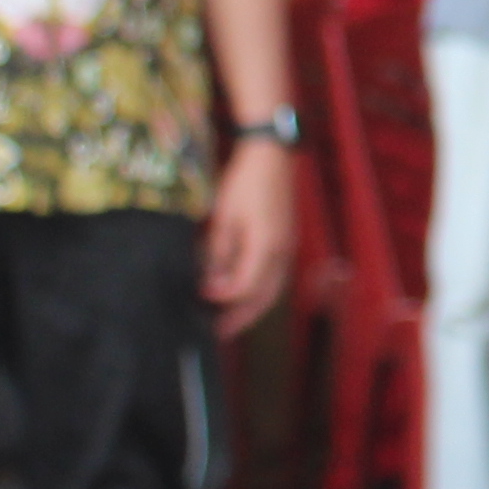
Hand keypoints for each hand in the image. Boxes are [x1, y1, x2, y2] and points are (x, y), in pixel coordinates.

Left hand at [202, 139, 295, 336]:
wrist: (271, 154)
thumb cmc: (244, 182)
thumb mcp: (224, 217)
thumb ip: (218, 254)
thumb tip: (210, 284)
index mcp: (265, 246)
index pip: (244, 288)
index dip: (221, 298)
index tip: (200, 298)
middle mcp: (282, 252)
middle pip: (263, 298)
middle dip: (240, 318)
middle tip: (217, 333)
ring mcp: (288, 247)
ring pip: (272, 290)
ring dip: (251, 309)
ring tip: (229, 321)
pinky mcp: (287, 241)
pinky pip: (275, 277)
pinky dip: (259, 292)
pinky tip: (243, 294)